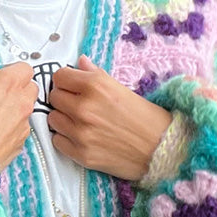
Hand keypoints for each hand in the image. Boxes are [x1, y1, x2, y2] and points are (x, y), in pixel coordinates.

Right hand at [0, 62, 37, 169]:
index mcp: (7, 82)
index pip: (24, 68)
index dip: (12, 71)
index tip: (2, 76)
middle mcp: (21, 101)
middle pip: (31, 86)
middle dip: (18, 88)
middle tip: (1, 94)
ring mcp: (24, 122)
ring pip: (28, 108)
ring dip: (16, 108)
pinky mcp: (23, 140)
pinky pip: (22, 127)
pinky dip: (13, 127)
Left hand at [47, 55, 171, 180]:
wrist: (163, 149)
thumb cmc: (147, 118)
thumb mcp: (122, 89)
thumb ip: (96, 75)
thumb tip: (80, 62)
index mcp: (96, 85)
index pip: (59, 76)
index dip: (66, 81)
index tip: (72, 86)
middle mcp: (85, 107)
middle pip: (54, 97)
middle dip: (64, 99)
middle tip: (78, 105)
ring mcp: (81, 132)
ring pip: (53, 119)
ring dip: (63, 119)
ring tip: (81, 122)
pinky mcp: (81, 154)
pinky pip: (57, 141)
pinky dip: (66, 139)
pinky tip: (82, 137)